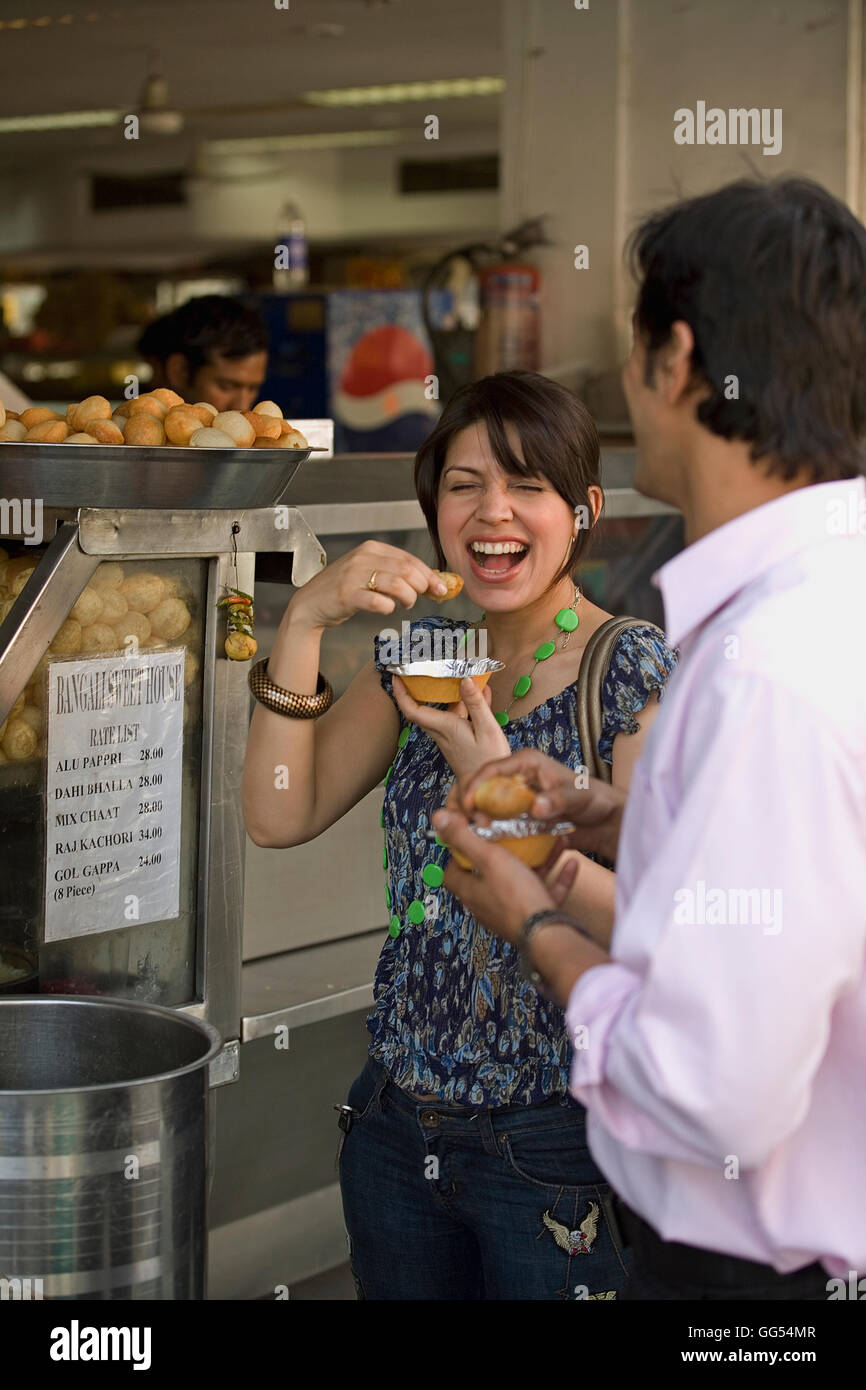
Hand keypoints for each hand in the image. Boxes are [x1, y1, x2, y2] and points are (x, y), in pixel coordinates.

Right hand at [289, 539, 446, 630]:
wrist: (311, 603)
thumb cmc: (344, 589)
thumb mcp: (369, 572)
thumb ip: (395, 573)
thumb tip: (431, 581)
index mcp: (371, 549)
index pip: (409, 559)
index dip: (429, 575)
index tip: (441, 588)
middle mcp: (362, 558)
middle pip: (407, 570)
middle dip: (422, 586)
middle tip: (423, 597)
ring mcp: (353, 576)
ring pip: (396, 585)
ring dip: (408, 598)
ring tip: (405, 604)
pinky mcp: (347, 595)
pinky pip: (377, 602)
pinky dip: (388, 608)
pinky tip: (387, 608)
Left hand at [393, 675, 510, 781]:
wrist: (488, 788)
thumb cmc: (488, 761)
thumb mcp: (487, 729)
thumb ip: (475, 703)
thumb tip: (465, 680)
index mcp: (445, 727)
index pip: (413, 710)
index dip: (401, 694)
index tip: (396, 677)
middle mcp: (442, 732)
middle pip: (422, 708)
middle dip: (417, 689)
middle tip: (419, 670)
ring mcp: (449, 737)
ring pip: (442, 711)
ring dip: (447, 694)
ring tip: (459, 675)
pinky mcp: (458, 740)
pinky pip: (457, 717)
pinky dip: (466, 704)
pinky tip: (482, 693)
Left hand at [432, 807, 555, 944]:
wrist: (546, 934)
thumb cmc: (515, 898)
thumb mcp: (488, 858)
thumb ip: (465, 838)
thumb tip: (439, 819)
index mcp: (472, 891)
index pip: (452, 873)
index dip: (457, 854)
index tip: (468, 836)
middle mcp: (489, 904)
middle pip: (490, 875)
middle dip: (503, 853)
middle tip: (511, 834)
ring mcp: (513, 912)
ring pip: (523, 881)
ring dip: (537, 860)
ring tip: (547, 841)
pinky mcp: (535, 917)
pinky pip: (546, 893)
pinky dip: (558, 877)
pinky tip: (569, 861)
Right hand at [458, 748, 626, 863]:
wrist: (605, 819)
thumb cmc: (595, 800)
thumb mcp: (578, 797)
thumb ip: (558, 800)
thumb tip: (535, 807)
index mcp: (526, 762)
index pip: (491, 769)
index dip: (475, 786)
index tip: (469, 807)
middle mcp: (517, 777)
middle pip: (480, 786)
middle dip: (469, 805)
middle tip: (469, 826)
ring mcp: (516, 796)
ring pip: (484, 804)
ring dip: (476, 820)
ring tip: (474, 836)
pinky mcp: (517, 814)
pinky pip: (496, 820)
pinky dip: (488, 830)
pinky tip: (485, 843)